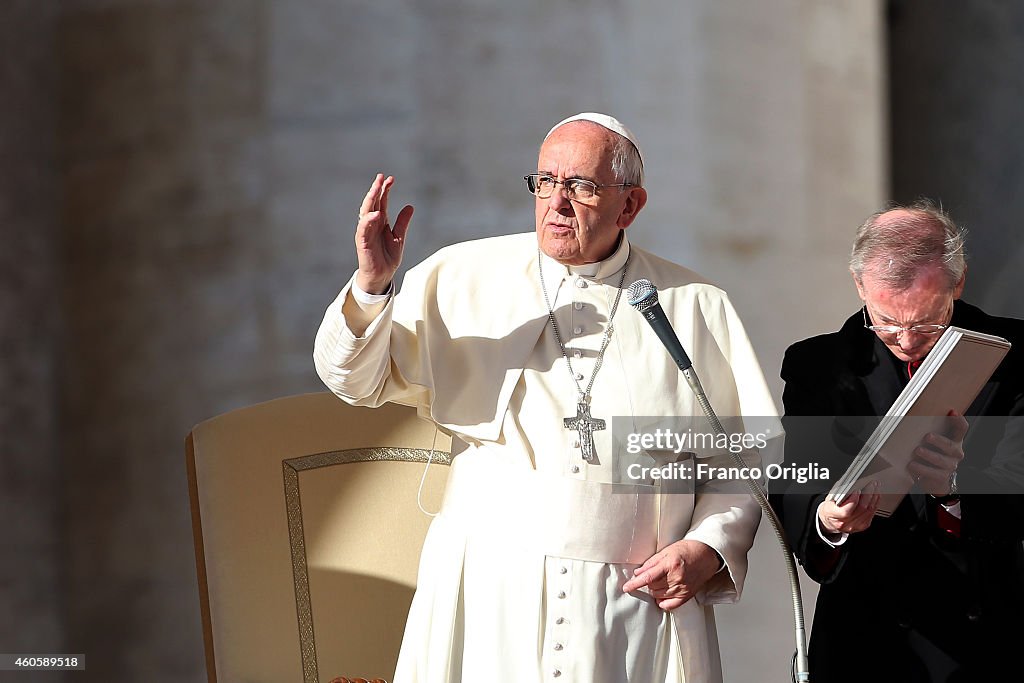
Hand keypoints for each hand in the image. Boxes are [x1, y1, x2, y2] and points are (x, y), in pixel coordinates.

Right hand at [355, 173, 413, 294]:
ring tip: (377, 188)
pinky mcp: (362, 242)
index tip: (391, 179)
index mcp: (380, 222)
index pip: (381, 202)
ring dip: (370, 199)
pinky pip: (364, 228)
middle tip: (381, 177)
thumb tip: (410, 206)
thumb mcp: (399, 237)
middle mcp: (372, 224)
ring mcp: (366, 232)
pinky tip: (376, 213)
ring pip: (365, 212)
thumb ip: (402, 222)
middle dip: (376, 189)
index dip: (385, 190)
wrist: (383, 275)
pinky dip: (368, 220)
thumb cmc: (388, 257)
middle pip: (372, 203)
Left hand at [621, 540, 720, 610]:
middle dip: (648, 582)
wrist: (707, 554)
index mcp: (670, 565)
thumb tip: (638, 573)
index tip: (627, 587)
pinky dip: (663, 602)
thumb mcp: (667, 551)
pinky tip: (661, 596)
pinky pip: (671, 605)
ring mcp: (683, 588)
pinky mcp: (687, 595)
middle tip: (652, 575)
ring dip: (655, 590)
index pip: (648, 578)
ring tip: (660, 581)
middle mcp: (677, 578)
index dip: (635, 583)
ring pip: (659, 596)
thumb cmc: (688, 550)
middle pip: (652, 587)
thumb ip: (651, 563)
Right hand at [818, 482, 879, 535]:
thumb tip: (851, 484)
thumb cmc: (829, 509)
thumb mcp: (828, 499)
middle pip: (861, 508)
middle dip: (868, 494)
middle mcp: (844, 523)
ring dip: (874, 497)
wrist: (830, 522)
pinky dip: (875, 503)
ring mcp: (855, 525)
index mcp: (832, 515)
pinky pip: (872, 513)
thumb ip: (839, 493)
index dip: (853, 500)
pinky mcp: (863, 525)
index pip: (845, 511)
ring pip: (869, 510)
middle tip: (871, 483)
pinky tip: (875, 495)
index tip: (858, 489)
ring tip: (875, 487)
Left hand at [907, 410, 966, 496]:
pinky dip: (921, 468)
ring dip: (928, 454)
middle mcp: (955, 453)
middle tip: (927, 436)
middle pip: (950, 445)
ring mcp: (950, 465)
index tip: (952, 412)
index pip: (961, 429)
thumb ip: (932, 431)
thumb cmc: (934, 455)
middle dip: (939, 440)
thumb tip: (916, 415)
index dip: (958, 421)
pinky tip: (912, 465)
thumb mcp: (935, 442)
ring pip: (940, 459)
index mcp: (955, 441)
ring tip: (918, 450)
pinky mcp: (942, 477)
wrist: (936, 479)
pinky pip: (932, 472)